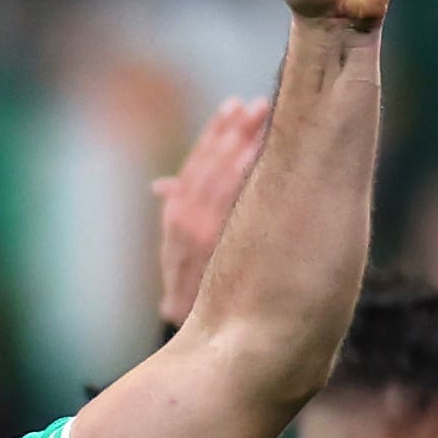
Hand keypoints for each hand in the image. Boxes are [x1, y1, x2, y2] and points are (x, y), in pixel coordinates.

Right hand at [152, 96, 270, 331]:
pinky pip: (246, 205)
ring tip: (269, 120)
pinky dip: (258, 177)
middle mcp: (190, 223)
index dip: (214, 133)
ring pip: (232, 180)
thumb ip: (176, 211)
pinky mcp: (230, 248)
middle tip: (260, 104)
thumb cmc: (192, 285)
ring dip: (249, 147)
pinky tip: (275, 158)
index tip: (232, 106)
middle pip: (217, 165)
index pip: (197, 163)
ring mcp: (212, 235)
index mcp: (177, 217)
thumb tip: (161, 185)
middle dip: (238, 132)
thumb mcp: (176, 248)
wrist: (198, 333)